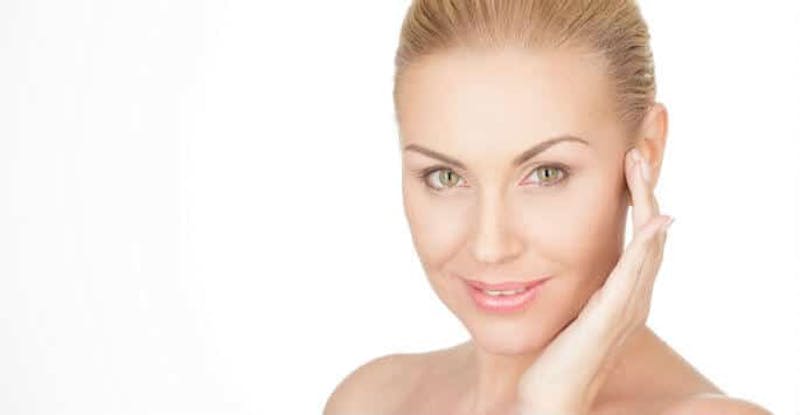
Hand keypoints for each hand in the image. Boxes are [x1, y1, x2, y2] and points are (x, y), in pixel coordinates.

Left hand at [515, 147, 673, 414]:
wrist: (548, 398)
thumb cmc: (552, 358)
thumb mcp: (565, 310)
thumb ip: (572, 285)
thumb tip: (548, 258)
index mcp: (622, 295)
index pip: (638, 238)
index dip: (636, 202)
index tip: (626, 165)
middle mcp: (633, 300)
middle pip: (651, 235)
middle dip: (646, 192)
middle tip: (639, 152)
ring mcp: (626, 310)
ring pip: (648, 247)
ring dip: (646, 204)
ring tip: (641, 167)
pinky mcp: (610, 320)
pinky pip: (633, 276)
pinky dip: (644, 246)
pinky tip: (652, 221)